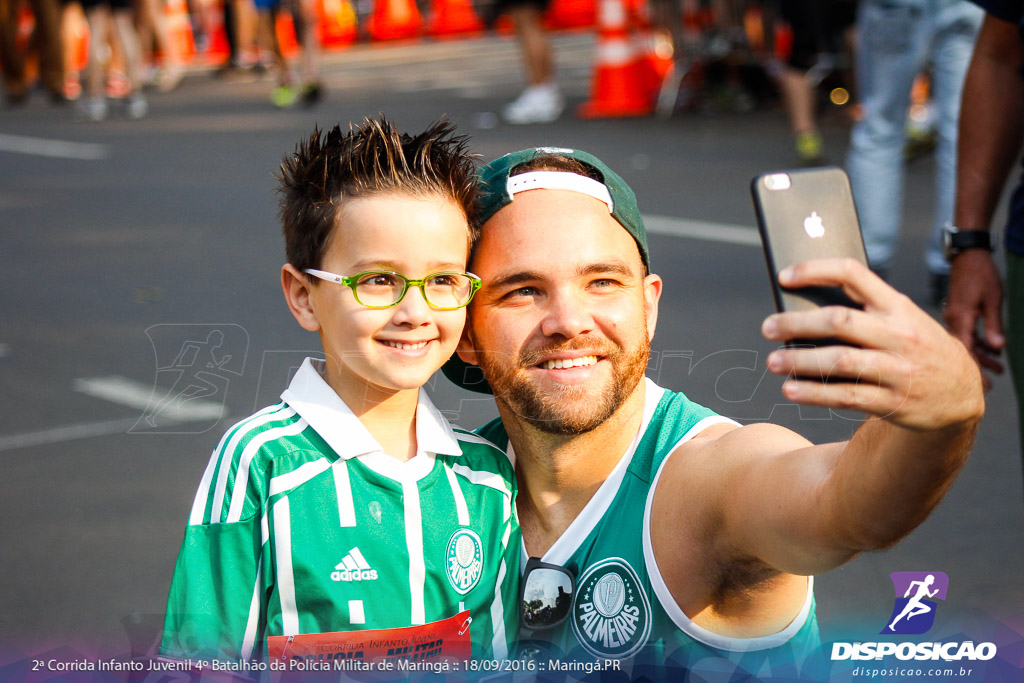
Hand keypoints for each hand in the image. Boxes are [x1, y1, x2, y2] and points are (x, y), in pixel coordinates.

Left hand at [761, 258, 983, 430]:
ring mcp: (897, 369)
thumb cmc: (917, 348)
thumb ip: (866, 311)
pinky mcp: (893, 402)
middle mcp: (899, 335)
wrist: (961, 394)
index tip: (785, 276)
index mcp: (898, 306)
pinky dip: (814, 393)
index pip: (854, 274)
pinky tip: (791, 390)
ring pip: (840, 361)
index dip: (816, 270)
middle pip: (840, 321)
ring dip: (800, 362)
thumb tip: (804, 308)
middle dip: (797, 323)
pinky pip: (846, 396)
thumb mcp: (904, 320)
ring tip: (773, 361)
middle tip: (768, 327)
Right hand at [943, 249, 1004, 389]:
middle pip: (964, 351)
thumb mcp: (993, 299)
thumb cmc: (981, 274)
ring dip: (981, 356)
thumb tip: (997, 348)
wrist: (968, 256)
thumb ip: (994, 325)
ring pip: (966, 343)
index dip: (975, 370)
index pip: (966, 351)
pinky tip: (991, 349)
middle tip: (991, 385)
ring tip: (999, 368)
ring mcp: (954, 317)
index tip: (985, 386)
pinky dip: (977, 343)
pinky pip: (965, 334)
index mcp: (961, 319)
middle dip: (978, 368)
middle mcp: (953, 321)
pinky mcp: (958, 313)